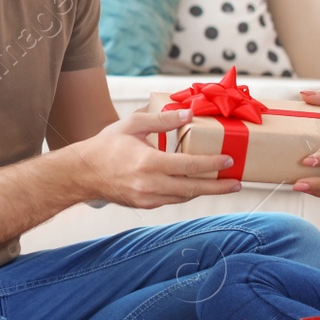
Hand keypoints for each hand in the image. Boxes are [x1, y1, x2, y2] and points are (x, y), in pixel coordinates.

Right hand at [70, 108, 243, 208]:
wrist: (83, 173)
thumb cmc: (105, 146)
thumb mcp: (133, 125)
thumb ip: (162, 120)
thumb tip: (188, 114)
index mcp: (149, 164)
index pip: (190, 166)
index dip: (212, 164)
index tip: (228, 160)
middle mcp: (150, 185)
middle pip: (193, 188)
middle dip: (218, 186)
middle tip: (237, 182)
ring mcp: (148, 198)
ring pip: (184, 196)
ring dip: (204, 191)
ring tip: (222, 184)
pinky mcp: (144, 205)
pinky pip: (172, 199)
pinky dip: (186, 192)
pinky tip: (194, 185)